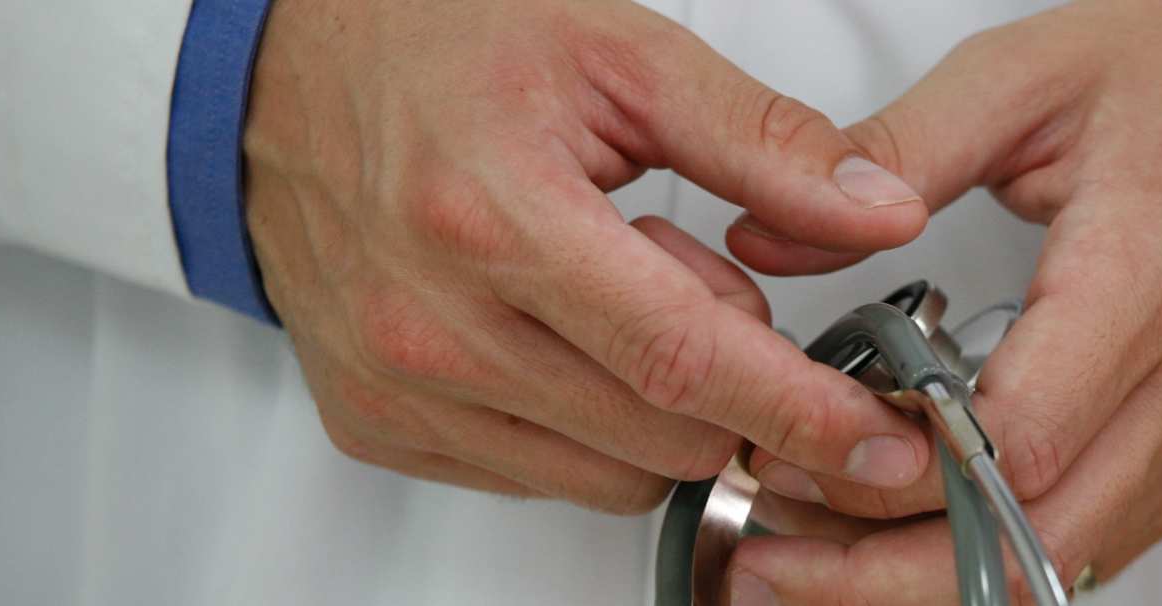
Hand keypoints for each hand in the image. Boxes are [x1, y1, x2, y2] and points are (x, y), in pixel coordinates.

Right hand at [243, 0, 938, 512]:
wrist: (281, 80)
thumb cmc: (439, 48)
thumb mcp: (620, 56)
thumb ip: (763, 142)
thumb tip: (880, 211)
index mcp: (494, 217)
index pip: (680, 357)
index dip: (796, 409)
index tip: (878, 436)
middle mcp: (431, 322)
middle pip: (658, 432)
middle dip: (737, 389)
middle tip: (711, 284)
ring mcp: (395, 386)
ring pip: (608, 473)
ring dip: (661, 408)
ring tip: (619, 289)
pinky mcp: (374, 423)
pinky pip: (538, 475)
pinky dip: (590, 426)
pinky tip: (565, 333)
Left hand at [727, 0, 1161, 599]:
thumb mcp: (1030, 72)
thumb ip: (896, 150)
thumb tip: (771, 231)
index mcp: (1147, 270)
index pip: (1020, 437)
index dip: (896, 474)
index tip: (794, 456)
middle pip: (1030, 537)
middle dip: (885, 573)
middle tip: (768, 558)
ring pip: (1061, 565)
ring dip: (931, 579)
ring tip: (815, 556)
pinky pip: (1098, 544)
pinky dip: (1000, 559)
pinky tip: (915, 535)